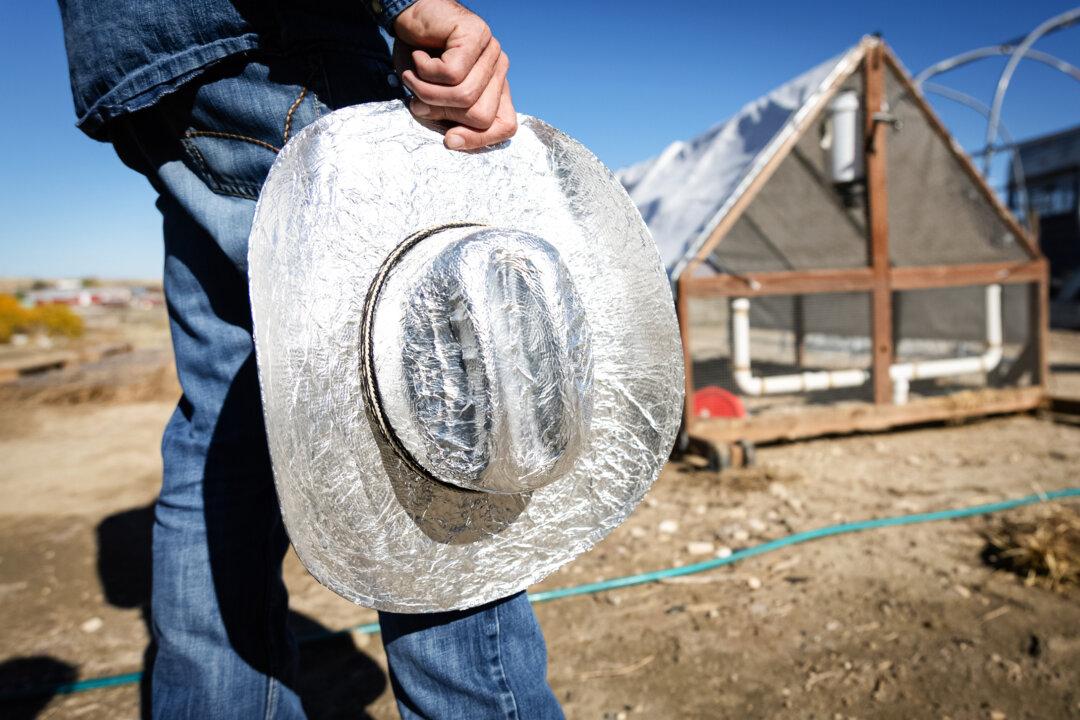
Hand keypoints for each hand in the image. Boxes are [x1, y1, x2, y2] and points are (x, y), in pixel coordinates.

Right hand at [393, 0, 516, 150]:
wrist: (405, 17)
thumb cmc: (419, 59)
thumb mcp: (432, 99)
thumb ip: (448, 118)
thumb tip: (453, 141)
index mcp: (496, 89)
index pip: (506, 125)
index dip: (479, 140)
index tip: (450, 140)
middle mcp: (499, 69)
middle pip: (481, 115)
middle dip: (443, 111)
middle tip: (420, 95)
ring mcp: (491, 51)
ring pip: (464, 96)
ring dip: (427, 90)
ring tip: (415, 73)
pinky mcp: (477, 36)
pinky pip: (451, 74)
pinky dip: (424, 70)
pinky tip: (420, 54)